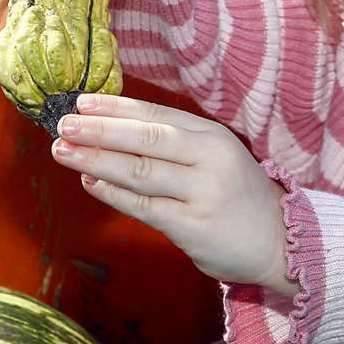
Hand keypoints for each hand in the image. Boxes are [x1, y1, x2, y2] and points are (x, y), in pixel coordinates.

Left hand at [51, 94, 295, 296]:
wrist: (280, 241)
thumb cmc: (238, 198)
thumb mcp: (217, 158)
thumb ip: (175, 145)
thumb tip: (112, 130)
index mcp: (213, 136)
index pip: (156, 115)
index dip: (116, 108)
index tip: (81, 102)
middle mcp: (210, 159)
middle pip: (146, 139)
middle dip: (100, 130)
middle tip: (64, 124)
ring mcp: (203, 192)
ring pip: (139, 171)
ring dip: (97, 159)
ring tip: (64, 150)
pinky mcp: (193, 226)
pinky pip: (144, 206)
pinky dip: (113, 193)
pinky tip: (90, 182)